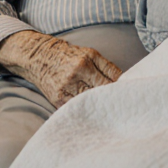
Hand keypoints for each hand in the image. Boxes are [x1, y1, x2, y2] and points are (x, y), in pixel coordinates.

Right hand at [0, 31, 121, 107]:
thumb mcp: (90, 53)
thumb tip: (124, 81)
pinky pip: (76, 110)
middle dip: (112, 100)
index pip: (110, 81)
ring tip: (110, 112)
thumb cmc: (68, 55)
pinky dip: (86, 111)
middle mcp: (75, 75)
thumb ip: (107, 67)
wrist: (39, 57)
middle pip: (101, 94)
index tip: (128, 95)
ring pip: (90, 104)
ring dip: (100, 108)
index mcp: (86, 62)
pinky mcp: (58, 100)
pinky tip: (93, 113)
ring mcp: (66, 89)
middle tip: (123, 106)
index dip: (120, 89)